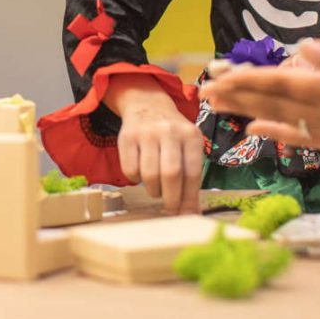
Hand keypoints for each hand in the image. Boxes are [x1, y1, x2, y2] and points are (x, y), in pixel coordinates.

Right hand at [106, 76, 202, 215]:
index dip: (189, 198)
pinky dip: (136, 179)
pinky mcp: (127, 137)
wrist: (147, 105)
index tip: (185, 214)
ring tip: (156, 189)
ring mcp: (146, 133)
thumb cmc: (172, 135)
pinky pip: (130, 170)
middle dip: (171, 198)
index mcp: (190, 135)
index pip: (192, 172)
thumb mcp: (187, 147)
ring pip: (149, 174)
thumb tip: (191, 213)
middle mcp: (169, 131)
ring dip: (153, 190)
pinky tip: (141, 174)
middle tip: (170, 209)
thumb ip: (191, 178)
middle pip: (171, 174)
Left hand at [202, 39, 319, 171]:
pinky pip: (301, 137)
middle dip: (236, 97)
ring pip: (281, 120)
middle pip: (272, 103)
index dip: (247, 80)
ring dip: (248, 112)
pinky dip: (277, 133)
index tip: (218, 76)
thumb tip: (307, 48)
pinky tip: (257, 133)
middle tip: (203, 92)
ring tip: (220, 108)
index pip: (280, 84)